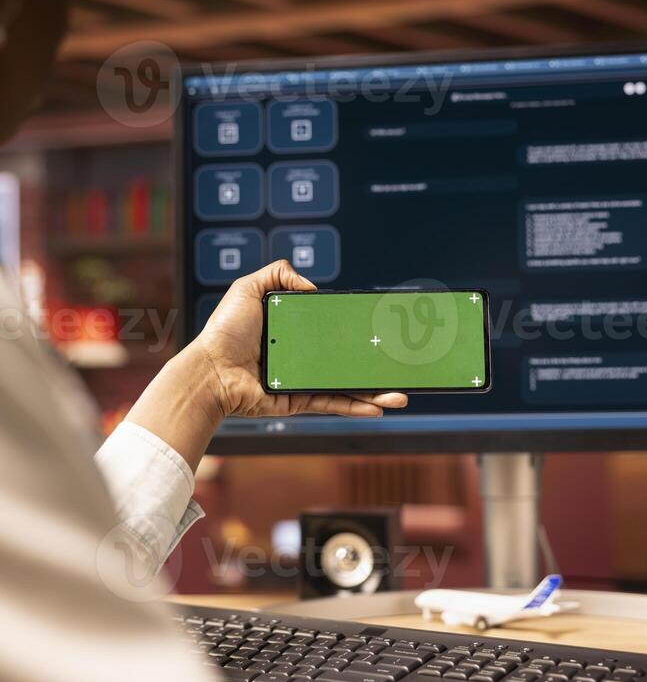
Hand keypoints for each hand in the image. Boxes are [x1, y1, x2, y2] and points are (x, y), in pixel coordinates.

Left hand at [196, 260, 407, 419]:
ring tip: (400, 395)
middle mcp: (300, 356)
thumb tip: (313, 286)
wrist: (210, 370)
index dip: (353, 329)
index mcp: (292, 331)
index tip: (377, 328)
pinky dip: (355, 407)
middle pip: (345, 360)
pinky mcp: (297, 401)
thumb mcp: (248, 288)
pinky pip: (331, 403)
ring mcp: (301, 381)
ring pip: (345, 387)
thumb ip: (278, 274)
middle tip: (397, 364)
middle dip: (373, 365)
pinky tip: (377, 407)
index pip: (330, 329)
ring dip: (374, 392)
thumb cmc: (224, 332)